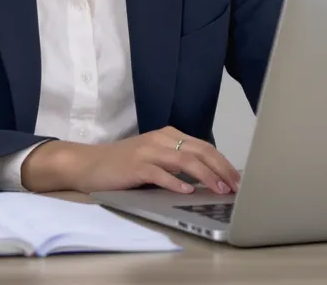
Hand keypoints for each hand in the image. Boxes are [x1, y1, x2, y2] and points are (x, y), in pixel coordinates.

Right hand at [20, 127, 239, 194]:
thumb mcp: (155, 159)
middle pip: (200, 151)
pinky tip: (187, 190)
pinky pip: (160, 173)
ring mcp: (148, 151)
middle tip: (236, 186)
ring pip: (185, 160)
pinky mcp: (135, 165)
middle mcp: (161, 139)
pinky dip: (175, 182)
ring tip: (220, 189)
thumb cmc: (123, 165)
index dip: (223, 162)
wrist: (88, 164)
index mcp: (169, 136)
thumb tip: (210, 179)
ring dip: (206, 176)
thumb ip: (178, 164)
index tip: (238, 178)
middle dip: (221, 169)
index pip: (204, 147)